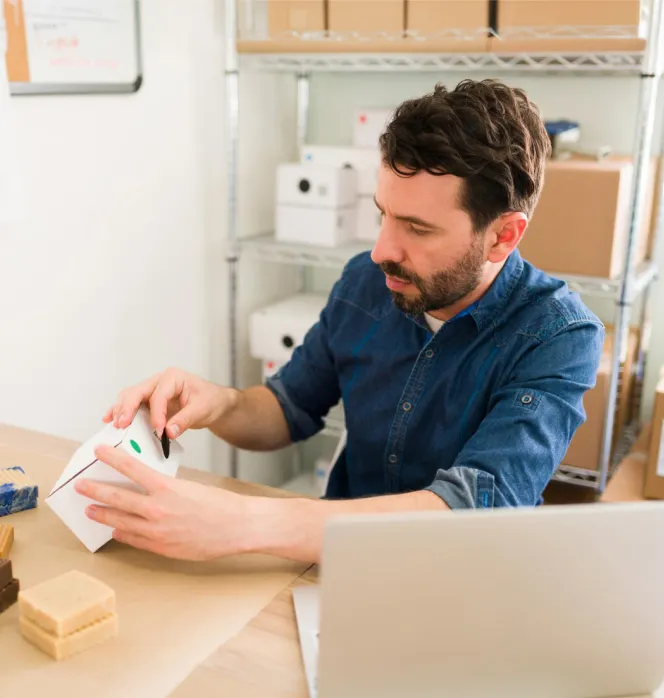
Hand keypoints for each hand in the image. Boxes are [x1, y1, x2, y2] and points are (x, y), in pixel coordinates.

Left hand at [75, 444, 252, 560]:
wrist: (237, 528)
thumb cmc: (221, 505)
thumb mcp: (191, 487)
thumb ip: (166, 489)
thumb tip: (149, 488)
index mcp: (166, 487)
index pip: (131, 468)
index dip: (112, 459)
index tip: (99, 451)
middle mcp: (157, 509)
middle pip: (116, 497)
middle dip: (95, 490)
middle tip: (81, 485)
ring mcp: (157, 531)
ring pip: (120, 521)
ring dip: (102, 513)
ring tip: (90, 509)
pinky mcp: (161, 548)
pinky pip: (134, 539)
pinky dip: (122, 533)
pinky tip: (115, 530)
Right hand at [103, 368, 237, 439]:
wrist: (214, 402)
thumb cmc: (210, 400)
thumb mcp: (202, 409)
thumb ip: (185, 420)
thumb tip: (169, 432)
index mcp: (173, 377)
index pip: (159, 395)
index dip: (157, 414)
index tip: (158, 431)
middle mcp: (159, 381)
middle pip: (137, 391)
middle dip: (128, 408)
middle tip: (122, 425)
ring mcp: (152, 390)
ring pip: (130, 397)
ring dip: (121, 410)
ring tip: (115, 425)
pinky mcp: (149, 402)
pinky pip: (131, 405)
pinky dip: (120, 411)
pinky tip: (109, 419)